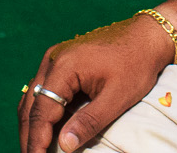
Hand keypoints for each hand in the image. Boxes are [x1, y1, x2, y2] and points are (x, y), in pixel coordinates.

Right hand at [19, 17, 170, 152]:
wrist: (147, 35)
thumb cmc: (136, 64)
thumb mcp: (116, 97)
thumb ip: (89, 122)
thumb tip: (64, 145)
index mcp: (64, 66)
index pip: (41, 110)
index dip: (36, 139)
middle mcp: (53, 59)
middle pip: (31, 105)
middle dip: (30, 135)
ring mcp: (56, 58)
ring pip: (34, 98)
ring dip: (34, 125)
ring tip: (37, 148)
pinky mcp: (62, 61)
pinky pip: (45, 90)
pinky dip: (43, 112)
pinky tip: (49, 129)